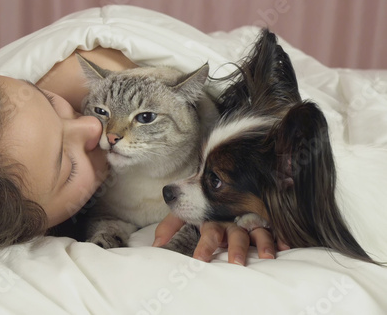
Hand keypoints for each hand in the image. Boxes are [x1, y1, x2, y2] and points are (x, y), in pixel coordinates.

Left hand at [153, 213, 288, 264]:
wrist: (223, 177)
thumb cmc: (201, 200)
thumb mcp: (186, 211)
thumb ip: (170, 224)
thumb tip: (155, 245)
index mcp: (213, 217)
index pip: (208, 233)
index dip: (204, 246)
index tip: (199, 260)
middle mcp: (232, 219)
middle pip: (235, 235)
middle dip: (235, 249)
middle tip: (235, 264)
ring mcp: (249, 220)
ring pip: (257, 232)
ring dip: (262, 244)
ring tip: (267, 258)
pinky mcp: (263, 222)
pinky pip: (274, 229)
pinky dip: (280, 237)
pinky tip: (287, 246)